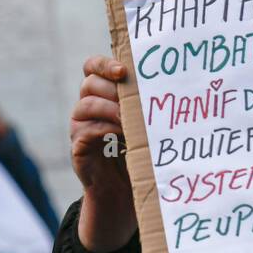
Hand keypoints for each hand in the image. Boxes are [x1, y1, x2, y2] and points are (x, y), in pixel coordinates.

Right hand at [70, 55, 135, 250]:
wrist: (125, 188)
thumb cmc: (140, 150)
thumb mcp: (143, 122)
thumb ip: (145, 102)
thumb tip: (174, 80)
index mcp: (102, 92)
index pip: (93, 67)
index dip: (104, 64)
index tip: (123, 71)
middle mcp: (87, 105)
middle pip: (89, 83)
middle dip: (110, 86)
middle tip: (129, 96)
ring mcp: (80, 125)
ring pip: (86, 104)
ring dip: (108, 108)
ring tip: (127, 118)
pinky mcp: (78, 145)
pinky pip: (85, 130)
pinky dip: (104, 129)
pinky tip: (120, 135)